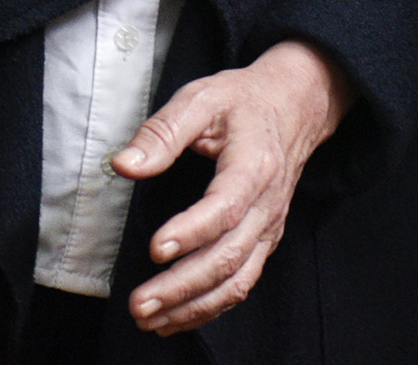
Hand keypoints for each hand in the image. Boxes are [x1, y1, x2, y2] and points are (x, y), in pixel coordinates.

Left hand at [113, 39, 347, 335]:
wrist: (293, 107)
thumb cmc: (242, 101)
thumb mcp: (201, 98)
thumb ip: (162, 132)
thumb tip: (124, 164)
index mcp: (254, 165)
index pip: (226, 207)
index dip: (193, 231)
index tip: (156, 248)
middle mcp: (266, 204)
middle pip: (229, 255)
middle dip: (183, 285)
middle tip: (139, 302)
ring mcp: (268, 228)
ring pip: (236, 280)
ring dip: (193, 306)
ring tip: (149, 320)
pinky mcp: (263, 242)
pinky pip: (240, 284)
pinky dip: (209, 308)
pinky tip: (175, 319)